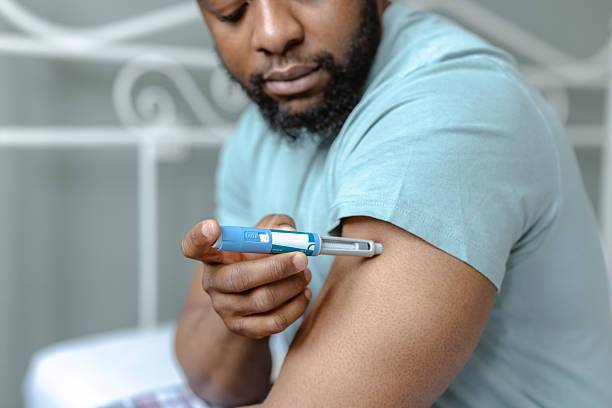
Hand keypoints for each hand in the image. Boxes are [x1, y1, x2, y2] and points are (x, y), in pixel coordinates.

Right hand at [181, 214, 312, 339]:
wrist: (252, 294)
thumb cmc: (258, 256)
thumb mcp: (265, 233)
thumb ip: (277, 226)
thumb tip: (288, 233)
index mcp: (212, 255)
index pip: (193, 246)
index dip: (199, 237)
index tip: (211, 227)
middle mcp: (212, 282)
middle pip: (240, 278)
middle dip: (276, 267)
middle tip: (301, 258)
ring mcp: (225, 308)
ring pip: (263, 300)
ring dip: (292, 285)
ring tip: (305, 273)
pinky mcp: (242, 328)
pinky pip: (274, 322)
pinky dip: (295, 306)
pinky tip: (303, 293)